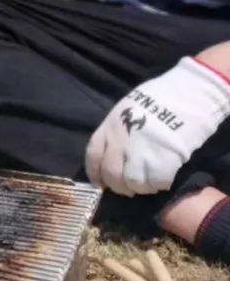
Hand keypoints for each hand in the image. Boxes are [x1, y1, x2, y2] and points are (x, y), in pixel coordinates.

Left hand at [85, 57, 229, 195]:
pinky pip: (156, 182)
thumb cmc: (160, 96)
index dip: (95, 173)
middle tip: (128, 188)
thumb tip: (115, 150)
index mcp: (109, 126)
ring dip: (139, 188)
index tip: (101, 182)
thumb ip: (118, 130)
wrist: (188, 92)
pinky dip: (158, 186)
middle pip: (111, 174)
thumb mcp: (126, 108)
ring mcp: (140, 151)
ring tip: (147, 185)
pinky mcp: (163, 160)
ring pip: (132, 182)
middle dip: (118, 186)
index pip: (93, 156)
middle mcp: (120, 141)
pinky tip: (162, 182)